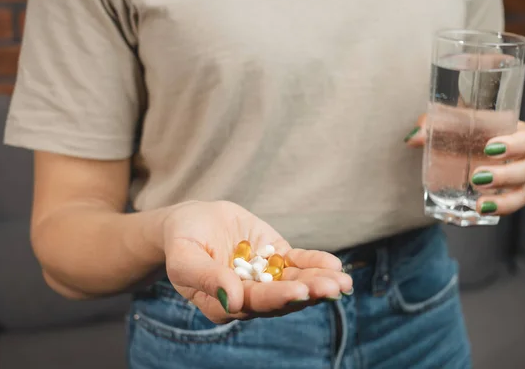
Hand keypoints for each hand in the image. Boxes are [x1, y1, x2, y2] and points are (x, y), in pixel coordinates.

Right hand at [159, 201, 352, 323]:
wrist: (192, 221)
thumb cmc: (182, 241)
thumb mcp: (184, 258)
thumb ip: (207, 279)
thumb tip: (235, 302)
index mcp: (225, 304)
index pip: (255, 304)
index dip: (278, 298)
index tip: (299, 292)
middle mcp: (250, 296)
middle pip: (283, 298)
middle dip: (309, 293)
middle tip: (333, 288)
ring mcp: (266, 276)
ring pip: (296, 282)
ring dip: (320, 282)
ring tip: (343, 281)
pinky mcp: (276, 257)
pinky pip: (298, 263)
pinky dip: (315, 263)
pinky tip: (334, 265)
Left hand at [405, 114, 524, 215]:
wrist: (458, 147)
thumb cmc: (461, 128)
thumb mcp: (448, 123)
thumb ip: (432, 125)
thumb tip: (413, 138)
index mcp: (517, 133)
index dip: (515, 144)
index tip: (489, 148)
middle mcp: (524, 157)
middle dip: (505, 175)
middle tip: (476, 177)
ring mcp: (518, 179)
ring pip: (522, 192)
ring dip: (503, 200)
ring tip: (478, 204)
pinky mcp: (508, 196)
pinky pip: (510, 207)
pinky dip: (497, 211)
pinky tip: (478, 211)